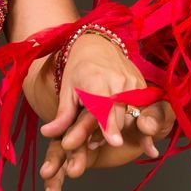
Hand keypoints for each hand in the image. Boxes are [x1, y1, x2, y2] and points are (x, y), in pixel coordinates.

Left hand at [38, 31, 167, 190]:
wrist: (99, 46)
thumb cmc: (79, 71)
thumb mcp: (67, 90)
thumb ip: (63, 115)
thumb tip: (47, 133)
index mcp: (96, 79)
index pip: (104, 105)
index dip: (108, 124)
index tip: (114, 142)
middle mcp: (119, 81)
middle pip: (118, 117)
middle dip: (109, 134)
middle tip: (93, 144)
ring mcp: (134, 84)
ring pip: (130, 117)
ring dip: (118, 130)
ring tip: (102, 136)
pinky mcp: (143, 88)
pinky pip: (142, 112)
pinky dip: (136, 126)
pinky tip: (141, 144)